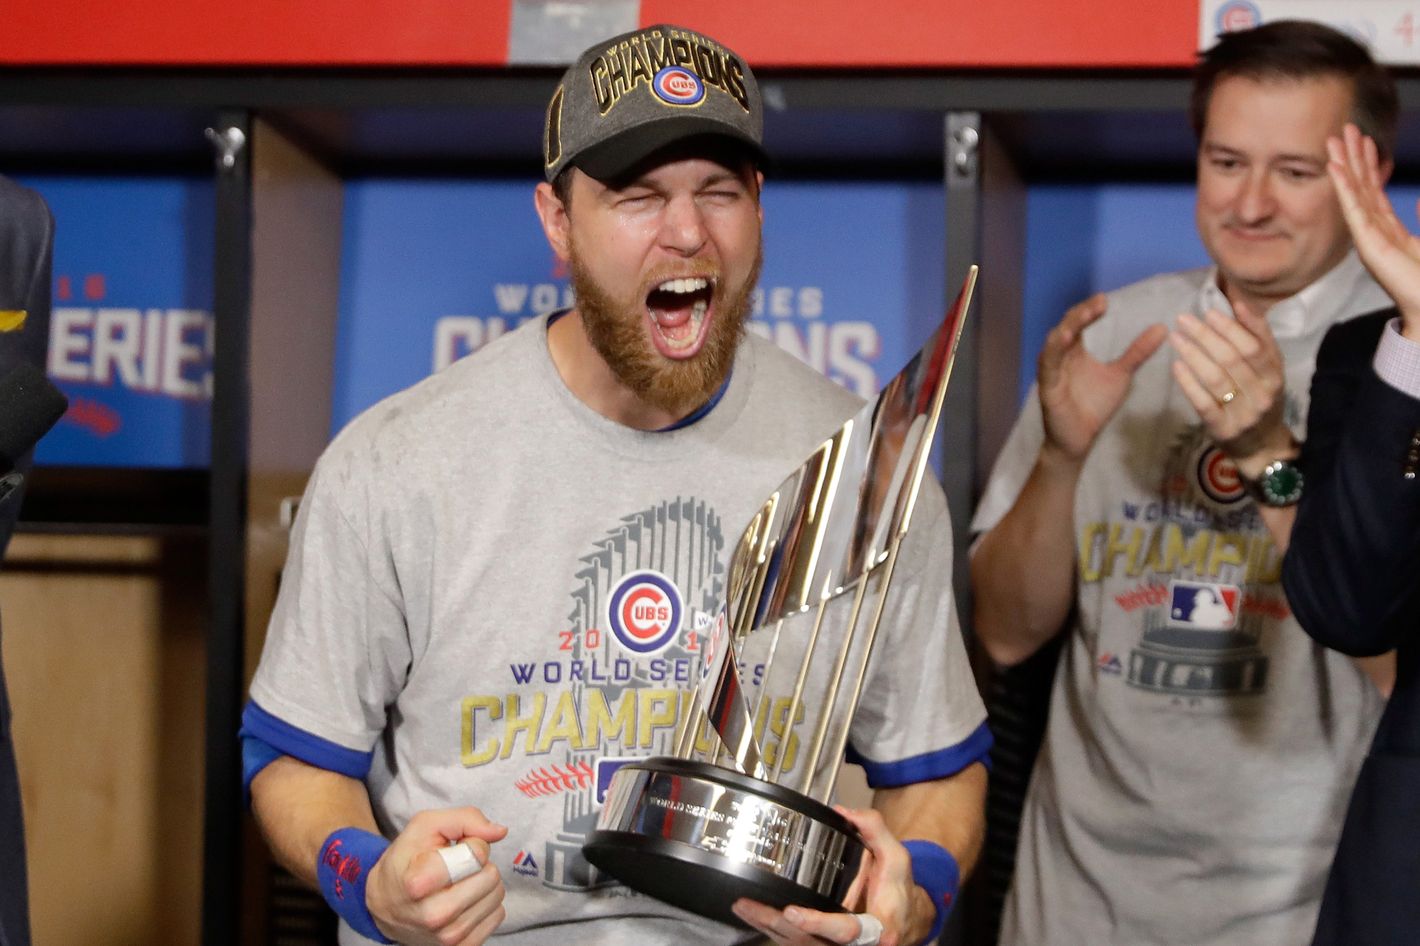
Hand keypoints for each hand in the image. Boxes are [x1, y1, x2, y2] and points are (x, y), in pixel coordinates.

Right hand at [365, 807, 508, 945]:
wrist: (386, 905)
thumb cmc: (406, 860)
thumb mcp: (425, 826)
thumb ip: (465, 819)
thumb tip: (500, 831)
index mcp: (418, 882)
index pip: (476, 855)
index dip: (471, 843)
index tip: (452, 849)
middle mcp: (433, 915)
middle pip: (490, 875)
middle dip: (479, 864)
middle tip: (456, 866)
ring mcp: (448, 936)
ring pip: (497, 894)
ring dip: (483, 883)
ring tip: (458, 883)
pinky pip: (498, 915)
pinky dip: (485, 903)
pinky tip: (463, 901)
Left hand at [731, 808, 926, 945]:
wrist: (904, 920)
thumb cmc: (898, 893)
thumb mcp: (896, 858)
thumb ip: (875, 831)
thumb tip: (847, 813)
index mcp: (878, 929)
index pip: (846, 931)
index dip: (818, 924)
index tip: (793, 912)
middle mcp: (856, 945)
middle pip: (810, 941)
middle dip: (777, 923)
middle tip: (750, 904)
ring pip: (798, 945)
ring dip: (767, 926)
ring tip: (743, 906)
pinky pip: (796, 943)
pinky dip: (773, 930)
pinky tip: (755, 915)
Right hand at [1038, 294, 1167, 463]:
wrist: (1079, 440)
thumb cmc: (1094, 406)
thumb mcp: (1121, 375)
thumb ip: (1137, 352)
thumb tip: (1162, 328)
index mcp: (1074, 351)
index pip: (1079, 322)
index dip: (1090, 309)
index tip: (1105, 299)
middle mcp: (1060, 356)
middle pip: (1066, 326)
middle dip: (1082, 313)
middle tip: (1100, 302)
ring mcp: (1051, 370)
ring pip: (1055, 342)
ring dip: (1068, 327)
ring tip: (1084, 315)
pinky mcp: (1047, 386)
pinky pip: (1048, 365)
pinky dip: (1054, 350)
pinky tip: (1065, 339)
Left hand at [1169, 302, 1292, 477]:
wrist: (1262, 446)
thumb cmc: (1260, 398)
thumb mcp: (1268, 370)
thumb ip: (1258, 338)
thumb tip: (1241, 303)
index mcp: (1274, 375)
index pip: (1253, 346)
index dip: (1230, 327)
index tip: (1208, 311)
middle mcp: (1263, 394)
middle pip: (1232, 359)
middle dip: (1205, 335)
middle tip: (1183, 319)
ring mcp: (1243, 413)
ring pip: (1216, 378)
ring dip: (1193, 354)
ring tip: (1175, 338)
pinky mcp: (1223, 429)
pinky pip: (1204, 403)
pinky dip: (1189, 383)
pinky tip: (1176, 366)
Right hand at [1327, 123, 1419, 337]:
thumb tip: (1418, 200)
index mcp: (1391, 232)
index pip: (1375, 192)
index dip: (1368, 165)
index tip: (1362, 142)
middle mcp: (1376, 232)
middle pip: (1360, 187)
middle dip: (1352, 158)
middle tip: (1344, 130)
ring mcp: (1369, 237)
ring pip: (1353, 193)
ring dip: (1342, 165)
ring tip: (1334, 140)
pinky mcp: (1368, 244)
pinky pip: (1353, 209)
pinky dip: (1342, 187)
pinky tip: (1335, 167)